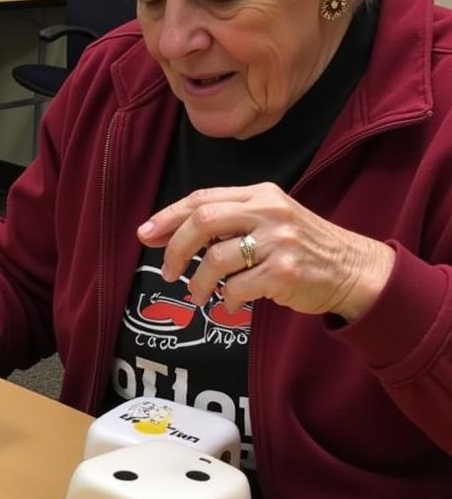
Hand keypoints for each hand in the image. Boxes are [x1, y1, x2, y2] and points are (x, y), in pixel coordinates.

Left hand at [137, 183, 394, 322]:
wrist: (353, 270)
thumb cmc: (301, 247)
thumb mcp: (269, 219)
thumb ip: (225, 222)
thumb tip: (165, 233)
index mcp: (260, 194)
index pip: (202, 199)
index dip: (168, 217)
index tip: (145, 234)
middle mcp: (269, 212)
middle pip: (202, 222)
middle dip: (176, 249)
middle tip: (168, 272)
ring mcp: (280, 242)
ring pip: (216, 260)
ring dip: (199, 283)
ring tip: (199, 295)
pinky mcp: (286, 272)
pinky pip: (238, 288)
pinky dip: (227, 300)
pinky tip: (232, 303)